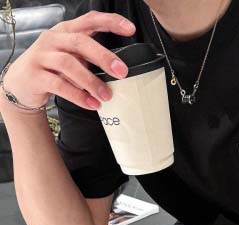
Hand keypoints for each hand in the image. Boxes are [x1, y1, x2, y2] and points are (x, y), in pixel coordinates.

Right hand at [2, 10, 135, 111]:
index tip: (130, 29)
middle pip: (80, 42)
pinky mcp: (36, 75)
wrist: (21, 83)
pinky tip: (92, 104)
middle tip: (122, 72)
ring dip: (91, 81)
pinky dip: (78, 96)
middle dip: (103, 56)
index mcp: (66, 31)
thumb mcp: (72, 58)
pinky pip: (59, 85)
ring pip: (69, 64)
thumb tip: (118, 70)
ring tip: (107, 96)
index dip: (110, 22)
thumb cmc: (52, 69)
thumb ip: (90, 59)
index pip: (89, 20)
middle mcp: (53, 39)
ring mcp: (42, 56)